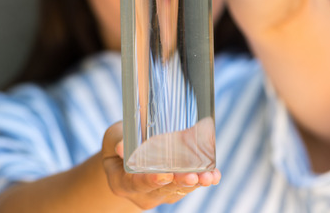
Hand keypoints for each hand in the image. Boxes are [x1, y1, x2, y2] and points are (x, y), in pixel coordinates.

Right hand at [101, 122, 220, 210]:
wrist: (126, 156)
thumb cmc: (120, 141)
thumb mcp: (114, 136)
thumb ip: (119, 139)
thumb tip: (121, 147)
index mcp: (122, 182)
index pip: (136, 184)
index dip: (151, 180)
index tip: (165, 175)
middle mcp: (141, 193)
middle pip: (162, 190)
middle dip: (179, 183)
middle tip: (193, 176)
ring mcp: (159, 193)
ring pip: (178, 190)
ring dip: (195, 183)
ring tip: (209, 176)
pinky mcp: (174, 190)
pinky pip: (188, 187)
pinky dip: (202, 181)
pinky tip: (214, 175)